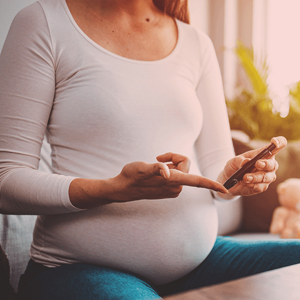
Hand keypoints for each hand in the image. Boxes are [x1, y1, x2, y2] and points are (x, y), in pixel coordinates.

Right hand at [109, 152, 227, 201]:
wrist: (122, 188)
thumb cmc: (131, 176)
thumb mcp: (141, 168)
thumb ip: (155, 169)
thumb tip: (167, 174)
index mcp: (172, 181)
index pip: (196, 182)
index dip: (211, 184)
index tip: (225, 189)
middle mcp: (175, 186)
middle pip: (186, 165)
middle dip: (174, 158)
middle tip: (158, 158)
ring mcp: (172, 188)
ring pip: (180, 169)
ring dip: (169, 163)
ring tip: (156, 166)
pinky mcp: (168, 187)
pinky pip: (175, 173)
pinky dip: (168, 168)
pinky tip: (157, 171)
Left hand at [218, 136, 286, 196]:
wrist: (228, 180)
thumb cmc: (234, 167)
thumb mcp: (233, 161)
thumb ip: (239, 160)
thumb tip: (246, 161)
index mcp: (263, 154)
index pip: (275, 147)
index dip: (279, 142)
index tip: (274, 142)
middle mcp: (268, 165)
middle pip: (273, 164)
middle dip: (266, 164)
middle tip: (257, 164)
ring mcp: (266, 177)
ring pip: (267, 177)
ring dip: (256, 177)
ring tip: (245, 177)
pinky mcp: (262, 187)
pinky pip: (261, 187)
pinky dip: (252, 185)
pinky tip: (245, 183)